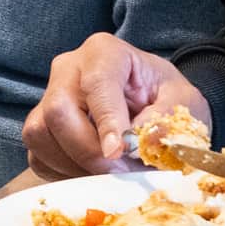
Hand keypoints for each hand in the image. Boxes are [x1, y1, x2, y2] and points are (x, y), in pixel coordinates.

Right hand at [25, 34, 200, 178]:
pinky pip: (39, 156)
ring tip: (113, 172)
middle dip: (88, 150)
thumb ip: (169, 119)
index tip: (118, 152)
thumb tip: (143, 141)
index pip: (96, 84)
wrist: (151, 107)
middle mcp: (68, 69)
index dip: (105, 120)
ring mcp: (48, 97)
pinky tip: (94, 171)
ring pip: (41, 135)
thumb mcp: (185, 103)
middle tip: (121, 171)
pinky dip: (66, 172)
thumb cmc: (165, 98)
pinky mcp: (39, 128)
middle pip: (58, 111)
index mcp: (104, 52)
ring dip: (77, 165)